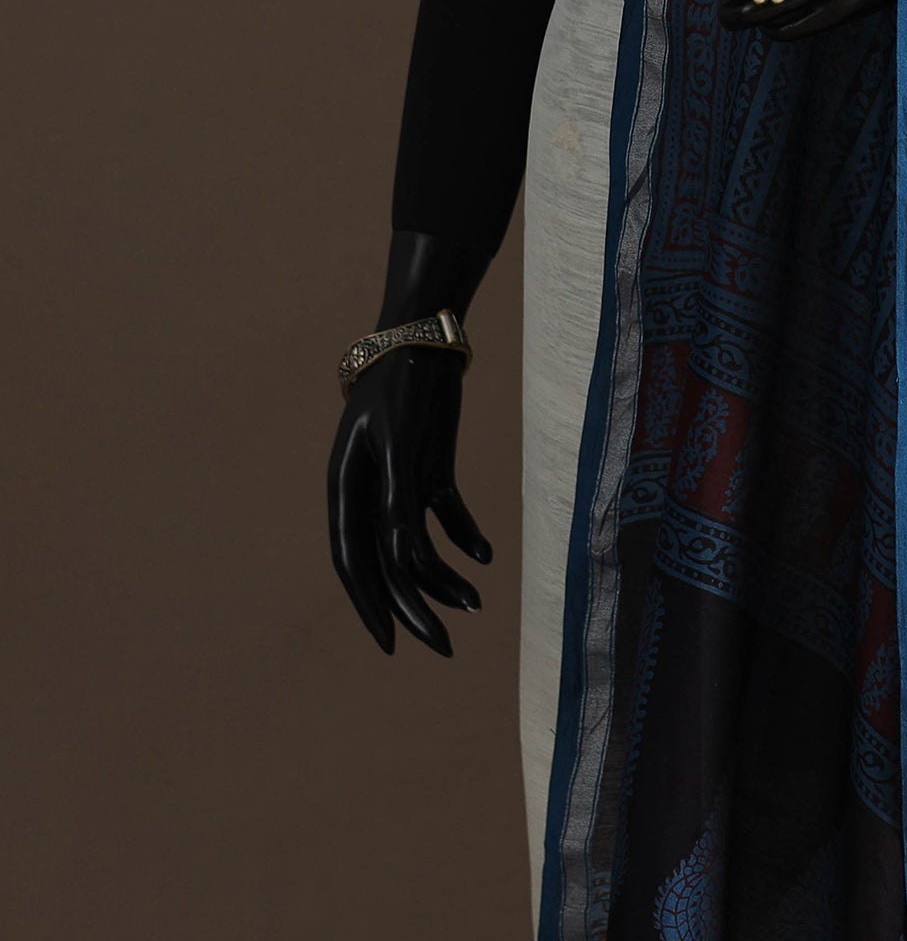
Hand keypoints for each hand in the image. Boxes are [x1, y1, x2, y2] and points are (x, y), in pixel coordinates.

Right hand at [327, 345, 489, 655]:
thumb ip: (399, 499)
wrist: (425, 336)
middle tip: (443, 647)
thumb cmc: (402, 383)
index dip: (369, 605)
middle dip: (414, 607)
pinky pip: (445, 514)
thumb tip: (406, 560)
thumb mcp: (399, 441)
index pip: (353, 561)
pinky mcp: (429, 468)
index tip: (391, 644)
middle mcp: (369, 493)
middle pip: (388, 563)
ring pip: (419, 545)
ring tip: (477, 602)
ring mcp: (399, 483)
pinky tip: (485, 556)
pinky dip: (464, 535)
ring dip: (445, 575)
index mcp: (345, 489)